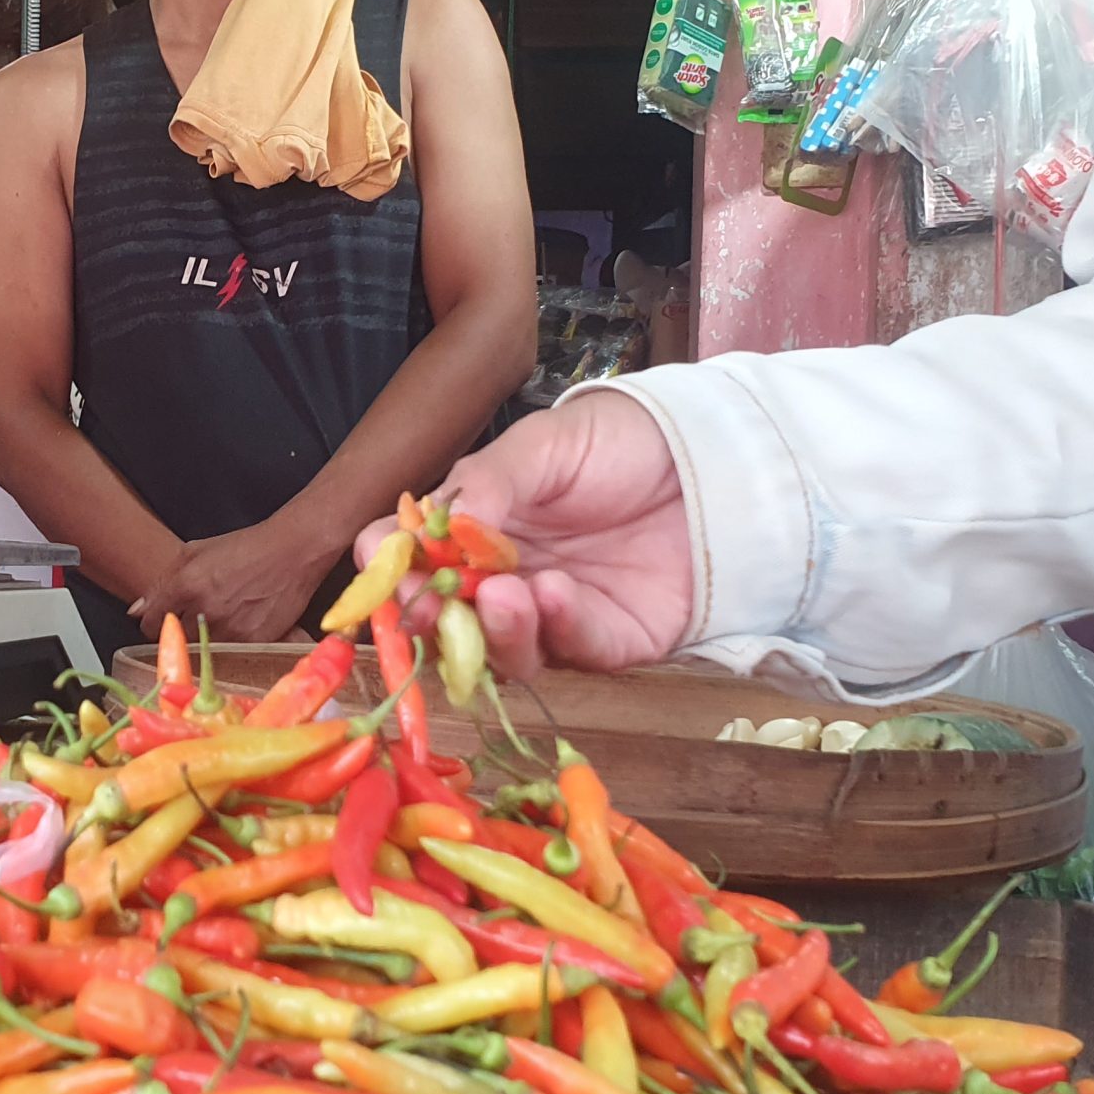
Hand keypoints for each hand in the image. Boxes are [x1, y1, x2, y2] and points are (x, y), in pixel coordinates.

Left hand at [130, 518, 334, 643]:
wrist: (293, 551)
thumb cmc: (247, 548)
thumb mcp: (196, 551)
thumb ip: (162, 581)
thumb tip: (136, 611)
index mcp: (186, 584)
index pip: (149, 622)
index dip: (155, 621)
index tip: (163, 619)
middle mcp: (205, 609)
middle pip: (175, 638)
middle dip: (182, 628)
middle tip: (200, 614)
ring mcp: (229, 628)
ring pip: (201, 648)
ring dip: (207, 638)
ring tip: (224, 616)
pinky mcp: (252, 642)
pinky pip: (229, 654)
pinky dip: (231, 643)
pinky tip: (241, 623)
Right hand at [356, 389, 694, 680]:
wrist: (708, 455)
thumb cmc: (616, 442)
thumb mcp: (541, 445)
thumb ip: (488, 485)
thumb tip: (435, 529)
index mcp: (474, 532)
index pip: (412, 562)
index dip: (390, 570)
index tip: (385, 565)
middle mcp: (504, 581)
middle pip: (449, 622)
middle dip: (434, 617)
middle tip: (430, 606)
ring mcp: (554, 618)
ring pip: (505, 651)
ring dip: (495, 630)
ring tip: (504, 594)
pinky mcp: (609, 642)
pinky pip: (573, 650)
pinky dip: (557, 627)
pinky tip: (555, 593)